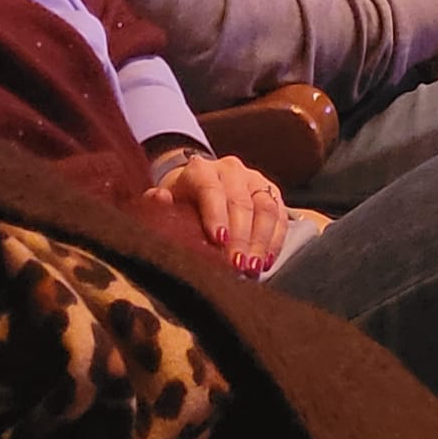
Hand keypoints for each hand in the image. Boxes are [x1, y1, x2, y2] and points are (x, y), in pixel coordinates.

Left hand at [145, 153, 286, 276]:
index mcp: (201, 170)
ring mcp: (254, 179)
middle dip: (241, 237)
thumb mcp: (165, 201)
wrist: (198, 187)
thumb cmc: (180, 201)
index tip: (218, 241)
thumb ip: (158, 202)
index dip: (216, 215)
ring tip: (254, 268)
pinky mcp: (271, 192)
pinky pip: (280, 215)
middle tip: (238, 266)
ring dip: (261, 241)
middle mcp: (231, 170)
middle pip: (241, 202)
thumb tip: (159, 198)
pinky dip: (275, 240)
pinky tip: (267, 261)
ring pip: (265, 208)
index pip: (211, 190)